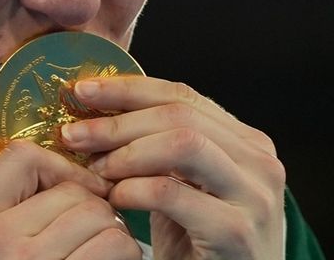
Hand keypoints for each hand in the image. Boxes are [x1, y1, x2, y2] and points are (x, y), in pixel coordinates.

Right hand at [0, 140, 143, 259]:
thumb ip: (20, 201)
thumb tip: (86, 175)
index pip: (21, 158)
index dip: (59, 168)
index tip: (72, 190)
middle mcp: (0, 243)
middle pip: (76, 194)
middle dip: (93, 211)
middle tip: (87, 237)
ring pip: (104, 219)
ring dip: (113, 235)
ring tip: (97, 254)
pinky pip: (119, 248)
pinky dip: (123, 256)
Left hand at [60, 76, 285, 259]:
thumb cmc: (198, 243)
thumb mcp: (181, 184)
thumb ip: (157, 147)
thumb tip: (96, 112)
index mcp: (244, 142)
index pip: (181, 95)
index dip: (127, 89)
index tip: (82, 91)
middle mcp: (259, 161)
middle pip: (179, 114)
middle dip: (117, 121)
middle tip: (74, 134)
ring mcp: (253, 196)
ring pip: (183, 143)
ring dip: (126, 152)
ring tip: (96, 170)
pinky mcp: (237, 232)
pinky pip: (171, 193)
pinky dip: (133, 190)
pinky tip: (114, 200)